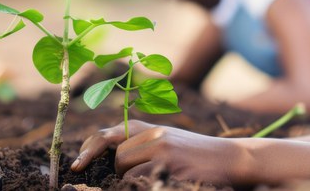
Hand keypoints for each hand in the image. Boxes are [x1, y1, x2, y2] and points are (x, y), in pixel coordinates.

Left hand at [71, 120, 241, 185]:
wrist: (232, 158)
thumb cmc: (197, 156)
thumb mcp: (167, 142)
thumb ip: (140, 145)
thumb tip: (107, 160)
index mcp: (149, 127)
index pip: (106, 135)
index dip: (88, 150)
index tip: (77, 166)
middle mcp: (154, 134)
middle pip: (117, 158)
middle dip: (119, 174)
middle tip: (132, 179)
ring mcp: (163, 149)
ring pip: (127, 171)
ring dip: (134, 181)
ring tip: (158, 177)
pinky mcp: (170, 165)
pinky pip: (141, 180)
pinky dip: (145, 183)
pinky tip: (164, 180)